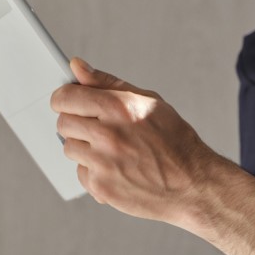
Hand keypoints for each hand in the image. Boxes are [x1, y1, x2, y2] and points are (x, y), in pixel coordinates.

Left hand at [49, 57, 219, 227]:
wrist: (192, 183)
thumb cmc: (174, 140)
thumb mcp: (147, 101)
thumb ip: (107, 83)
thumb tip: (77, 67)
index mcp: (119, 107)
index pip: (65, 98)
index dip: (64, 99)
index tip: (67, 102)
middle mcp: (108, 134)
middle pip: (63, 123)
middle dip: (76, 123)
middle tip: (97, 127)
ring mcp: (103, 163)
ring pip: (69, 148)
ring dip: (85, 148)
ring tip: (111, 149)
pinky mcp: (101, 187)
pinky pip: (80, 173)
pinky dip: (94, 171)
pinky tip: (116, 168)